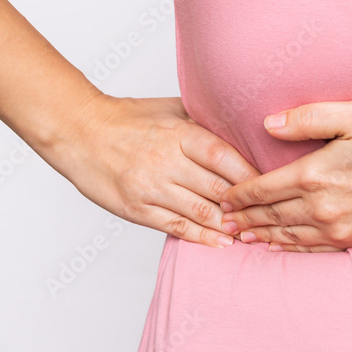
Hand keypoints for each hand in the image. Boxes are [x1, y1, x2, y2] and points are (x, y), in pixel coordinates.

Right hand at [41, 94, 260, 248]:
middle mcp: (167, 161)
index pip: (226, 158)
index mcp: (179, 134)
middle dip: (246, 205)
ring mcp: (151, 187)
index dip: (251, 175)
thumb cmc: (128, 119)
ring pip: (201, 212)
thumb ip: (205, 119)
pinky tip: (222, 243)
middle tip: (269, 215)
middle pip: (218, 189)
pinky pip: (176, 227)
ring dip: (229, 225)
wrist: (80, 132)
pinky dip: (202, 237)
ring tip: (252, 232)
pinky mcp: (137, 208)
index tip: (271, 185)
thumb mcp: (171, 108)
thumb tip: (243, 124)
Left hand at [218, 101, 351, 252]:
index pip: (264, 188)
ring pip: (289, 236)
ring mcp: (340, 228)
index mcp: (316, 174)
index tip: (223, 197)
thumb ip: (309, 117)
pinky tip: (282, 247)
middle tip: (222, 222)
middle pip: (271, 216)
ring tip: (243, 238)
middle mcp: (322, 208)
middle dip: (244, 219)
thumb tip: (269, 124)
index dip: (240, 194)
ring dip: (262, 236)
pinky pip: (313, 249)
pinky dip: (291, 249)